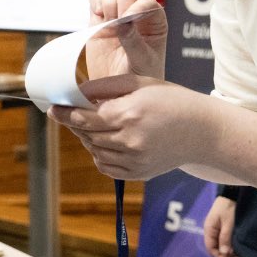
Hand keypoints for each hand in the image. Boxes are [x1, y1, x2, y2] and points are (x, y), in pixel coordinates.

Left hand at [50, 74, 202, 180]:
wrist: (203, 131)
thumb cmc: (172, 100)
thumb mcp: (140, 83)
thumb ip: (106, 87)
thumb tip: (78, 92)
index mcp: (128, 115)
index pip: (83, 118)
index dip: (64, 114)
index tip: (53, 110)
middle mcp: (129, 140)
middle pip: (86, 135)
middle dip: (76, 124)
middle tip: (74, 113)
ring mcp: (134, 160)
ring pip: (94, 151)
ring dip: (89, 138)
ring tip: (99, 125)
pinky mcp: (138, 173)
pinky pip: (107, 166)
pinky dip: (100, 155)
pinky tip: (109, 141)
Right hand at [84, 0, 166, 81]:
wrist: (116, 92)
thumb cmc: (137, 79)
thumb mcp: (141, 63)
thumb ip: (134, 43)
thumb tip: (123, 23)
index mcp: (155, 23)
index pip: (148, 1)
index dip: (137, 5)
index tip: (127, 18)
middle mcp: (137, 14)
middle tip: (116, 16)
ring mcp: (117, 14)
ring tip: (107, 18)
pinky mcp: (99, 19)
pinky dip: (95, 2)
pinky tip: (98, 17)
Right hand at [203, 195, 236, 256]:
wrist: (231, 195)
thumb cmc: (228, 207)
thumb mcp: (228, 223)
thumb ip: (225, 238)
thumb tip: (224, 254)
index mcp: (209, 230)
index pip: (210, 248)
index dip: (219, 256)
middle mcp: (211, 231)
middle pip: (215, 248)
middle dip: (224, 255)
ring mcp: (216, 230)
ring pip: (220, 245)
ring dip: (228, 251)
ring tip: (238, 253)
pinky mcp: (222, 228)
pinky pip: (223, 240)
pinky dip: (229, 245)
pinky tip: (237, 247)